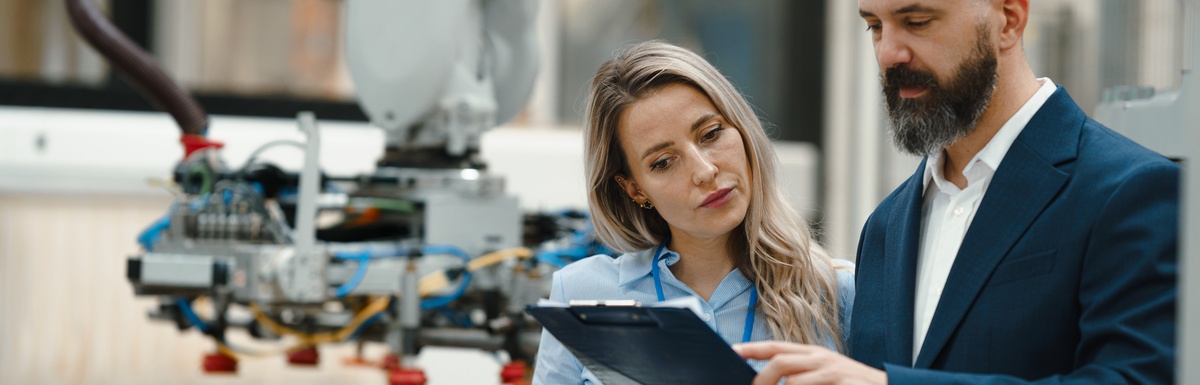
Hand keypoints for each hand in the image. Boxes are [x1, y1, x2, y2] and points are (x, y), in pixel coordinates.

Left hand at [732, 341, 886, 384]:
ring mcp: (832, 371)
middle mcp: (820, 358)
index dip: (752, 348)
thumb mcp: (824, 372)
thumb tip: (771, 379)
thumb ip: (800, 372)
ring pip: (794, 381)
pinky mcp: (843, 384)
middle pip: (780, 362)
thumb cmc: (850, 383)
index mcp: (812, 353)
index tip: (732, 351)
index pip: (776, 347)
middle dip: (762, 379)